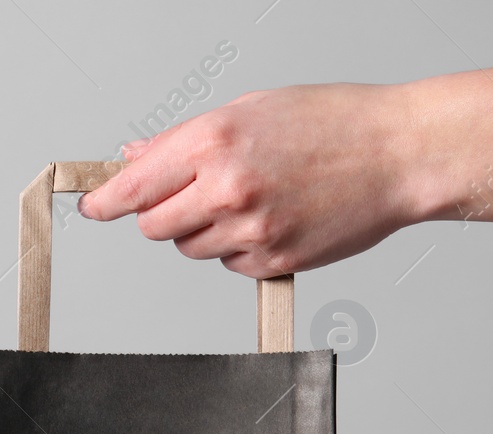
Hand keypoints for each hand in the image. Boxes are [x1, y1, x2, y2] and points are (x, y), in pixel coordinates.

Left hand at [77, 83, 431, 278]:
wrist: (398, 155)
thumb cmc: (333, 123)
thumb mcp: (251, 109)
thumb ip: (186, 139)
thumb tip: (136, 157)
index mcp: (214, 142)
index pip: (135, 185)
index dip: (106, 201)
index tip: (93, 206)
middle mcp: (226, 189)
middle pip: (154, 226)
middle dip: (162, 214)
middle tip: (192, 196)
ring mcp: (250, 231)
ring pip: (190, 248)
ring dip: (203, 231)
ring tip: (250, 199)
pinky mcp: (273, 262)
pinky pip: (230, 265)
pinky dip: (239, 249)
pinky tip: (274, 219)